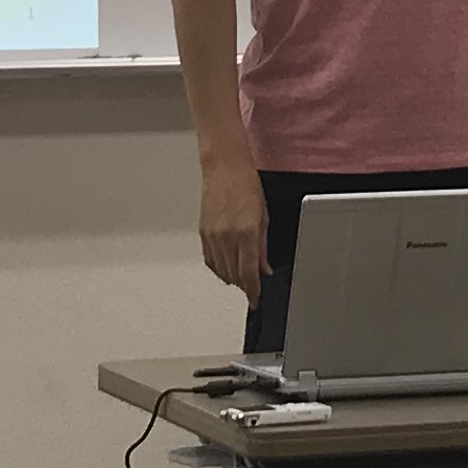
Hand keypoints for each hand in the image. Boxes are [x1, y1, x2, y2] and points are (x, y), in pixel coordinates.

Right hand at [197, 156, 269, 299]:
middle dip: (244, 285)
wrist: (224, 168)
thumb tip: (264, 269)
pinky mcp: (203, 232)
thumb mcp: (264, 217)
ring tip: (241, 278)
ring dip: (232, 278)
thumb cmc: (247, 185)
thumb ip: (263, 247)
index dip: (252, 291)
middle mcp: (227, 236)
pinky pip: (210, 260)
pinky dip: (219, 268)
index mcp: (246, 232)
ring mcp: (213, 235)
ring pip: (221, 270)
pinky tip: (226, 268)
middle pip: (234, 275)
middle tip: (252, 288)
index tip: (255, 300)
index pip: (248, 273)